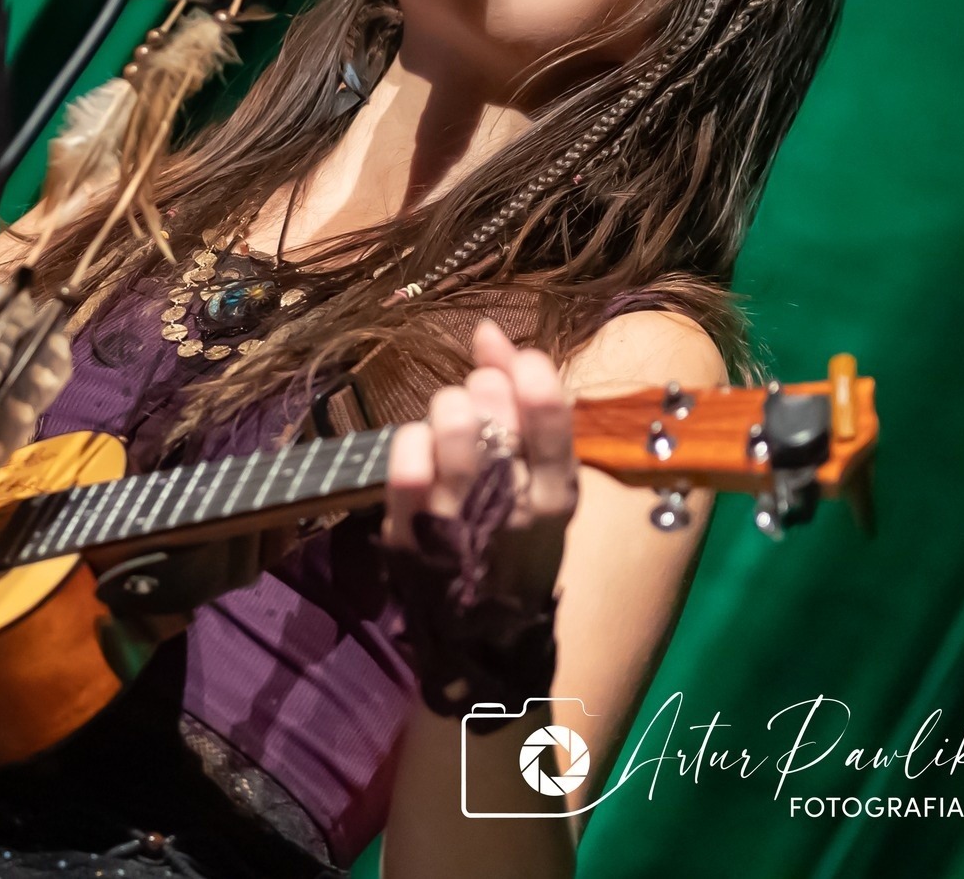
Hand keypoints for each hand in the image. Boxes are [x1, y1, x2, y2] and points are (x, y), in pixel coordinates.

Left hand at [382, 318, 577, 604]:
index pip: (554, 437)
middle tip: (479, 389)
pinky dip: (410, 448)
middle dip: (487, 395)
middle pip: (499, 438)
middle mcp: (513, 517)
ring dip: (450, 412)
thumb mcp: (534, 472)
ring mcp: (461, 531)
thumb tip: (488, 331)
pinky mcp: (413, 541)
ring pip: (454, 451)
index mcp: (555, 500)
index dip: (538, 389)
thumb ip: (518, 397)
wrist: (482, 632)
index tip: (525, 360)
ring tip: (452, 406)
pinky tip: (415, 438)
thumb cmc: (512, 530)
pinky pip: (407, 482)